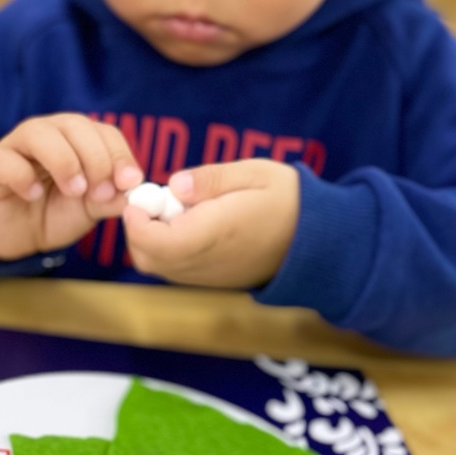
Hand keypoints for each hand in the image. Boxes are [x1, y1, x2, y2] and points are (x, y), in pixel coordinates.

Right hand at [0, 114, 141, 260]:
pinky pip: (6, 160)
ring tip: (74, 191)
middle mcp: (47, 133)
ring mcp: (16, 146)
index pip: (104, 131)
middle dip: (95, 158)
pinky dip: (23, 177)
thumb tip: (137, 193)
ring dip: (63, 161)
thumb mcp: (90, 208)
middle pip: (75, 125)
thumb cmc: (55, 213)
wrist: (18, 237)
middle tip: (101, 192)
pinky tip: (32, 195)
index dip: (120, 154)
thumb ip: (112, 198)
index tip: (129, 183)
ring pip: (39, 133)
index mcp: (76, 138)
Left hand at [123, 159, 299, 288]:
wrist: (318, 239)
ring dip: (152, 240)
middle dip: (139, 229)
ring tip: (176, 210)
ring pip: (159, 267)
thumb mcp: (253, 173)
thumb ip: (210, 179)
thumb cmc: (287, 198)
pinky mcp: (214, 281)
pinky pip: (176, 271)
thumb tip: (173, 184)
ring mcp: (210, 277)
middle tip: (155, 200)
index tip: (142, 196)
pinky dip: (168, 250)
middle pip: (148, 258)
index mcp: (215, 232)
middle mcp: (208, 261)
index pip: (156, 241)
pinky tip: (189, 225)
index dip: (137, 221)